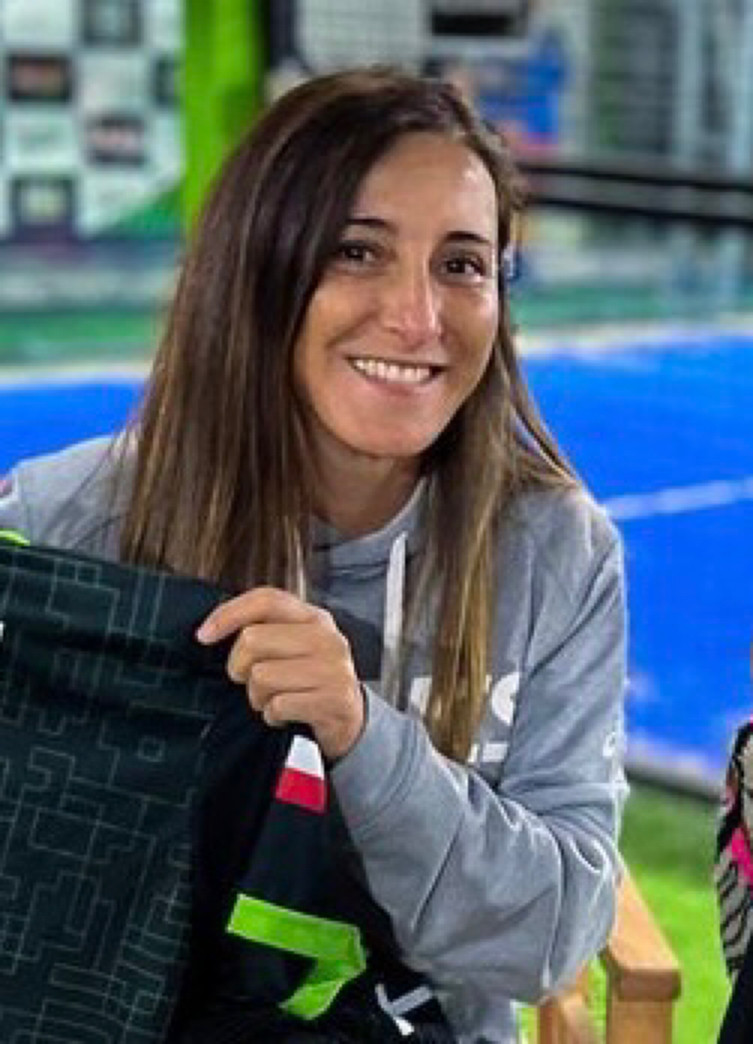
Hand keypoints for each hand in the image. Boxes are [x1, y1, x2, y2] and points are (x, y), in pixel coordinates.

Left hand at [196, 586, 364, 760]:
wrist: (350, 719)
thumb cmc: (311, 679)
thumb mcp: (296, 646)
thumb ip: (266, 631)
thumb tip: (211, 630)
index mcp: (314, 618)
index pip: (265, 600)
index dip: (229, 613)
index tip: (203, 635)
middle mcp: (326, 638)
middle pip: (253, 640)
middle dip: (241, 667)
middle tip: (253, 679)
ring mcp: (333, 669)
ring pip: (261, 677)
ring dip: (258, 697)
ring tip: (275, 698)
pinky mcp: (333, 700)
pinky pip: (278, 706)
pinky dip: (273, 716)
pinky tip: (287, 714)